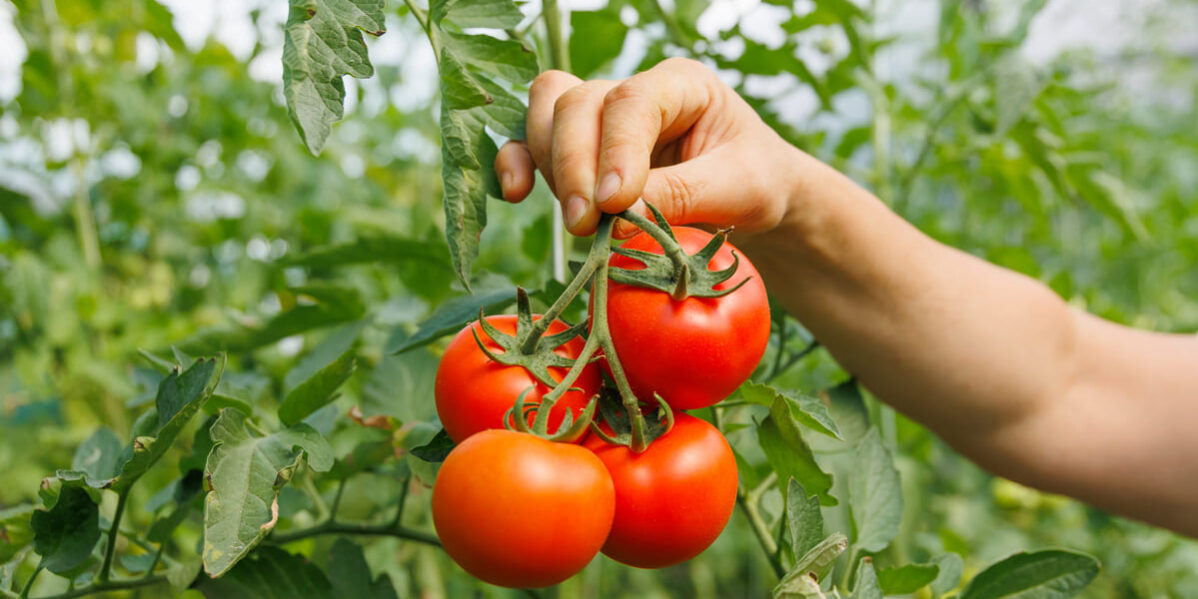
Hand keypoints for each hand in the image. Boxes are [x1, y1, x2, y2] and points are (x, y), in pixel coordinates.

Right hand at [495, 58, 805, 238]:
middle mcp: (633, 91)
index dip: (615, 150)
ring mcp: (599, 118)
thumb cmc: (757, 184)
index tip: (613, 203)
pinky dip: (515, 163)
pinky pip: (529, 141)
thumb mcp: (740, 190)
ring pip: (547, 113)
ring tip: (578, 223)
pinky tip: (516, 193)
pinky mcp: (577, 150)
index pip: (632, 101)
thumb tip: (616, 217)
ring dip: (549, 168)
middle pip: (577, 103)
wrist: (753, 199)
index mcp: (682, 84)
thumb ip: (681, 196)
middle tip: (587, 226)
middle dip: (575, 166)